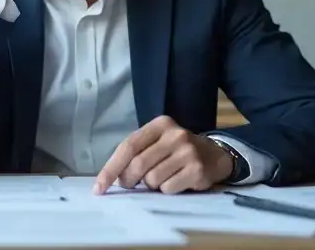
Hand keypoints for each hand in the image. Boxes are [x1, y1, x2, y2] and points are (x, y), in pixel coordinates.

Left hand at [93, 115, 233, 194]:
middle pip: (138, 164)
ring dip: (152, 185)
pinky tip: (177, 181)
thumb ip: (137, 153)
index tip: (99, 188)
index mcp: (160, 124)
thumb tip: (112, 178)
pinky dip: (167, 190)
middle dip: (129, 180)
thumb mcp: (158, 142)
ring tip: (163, 177)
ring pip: (152, 179)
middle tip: (130, 184)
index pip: (129, 146)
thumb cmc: (176, 151)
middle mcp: (175, 134)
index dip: (111, 168)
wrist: (215, 155)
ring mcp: (188, 152)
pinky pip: (168, 189)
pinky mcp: (197, 170)